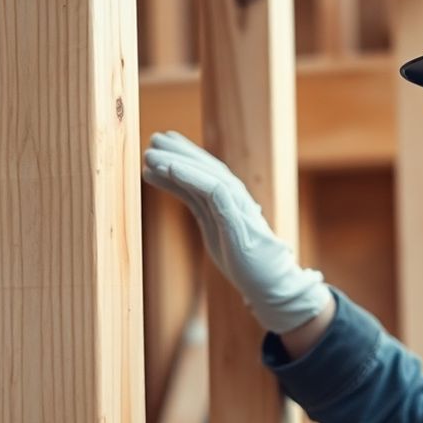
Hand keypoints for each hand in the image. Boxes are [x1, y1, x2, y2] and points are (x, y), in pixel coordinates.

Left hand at [142, 131, 329, 333]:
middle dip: (179, 152)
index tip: (157, 147)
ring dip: (179, 161)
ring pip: (209, 175)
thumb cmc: (243, 261)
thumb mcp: (213, 229)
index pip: (205, 173)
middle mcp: (235, 199)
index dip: (181, 158)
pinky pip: (214, 192)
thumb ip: (199, 207)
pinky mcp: (238, 221)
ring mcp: (238, 208)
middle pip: (206, 168)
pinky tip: (170, 169)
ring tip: (152, 153)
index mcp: (228, 201)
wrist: (270, 284)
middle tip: (153, 138)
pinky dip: (191, 177)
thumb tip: (179, 187)